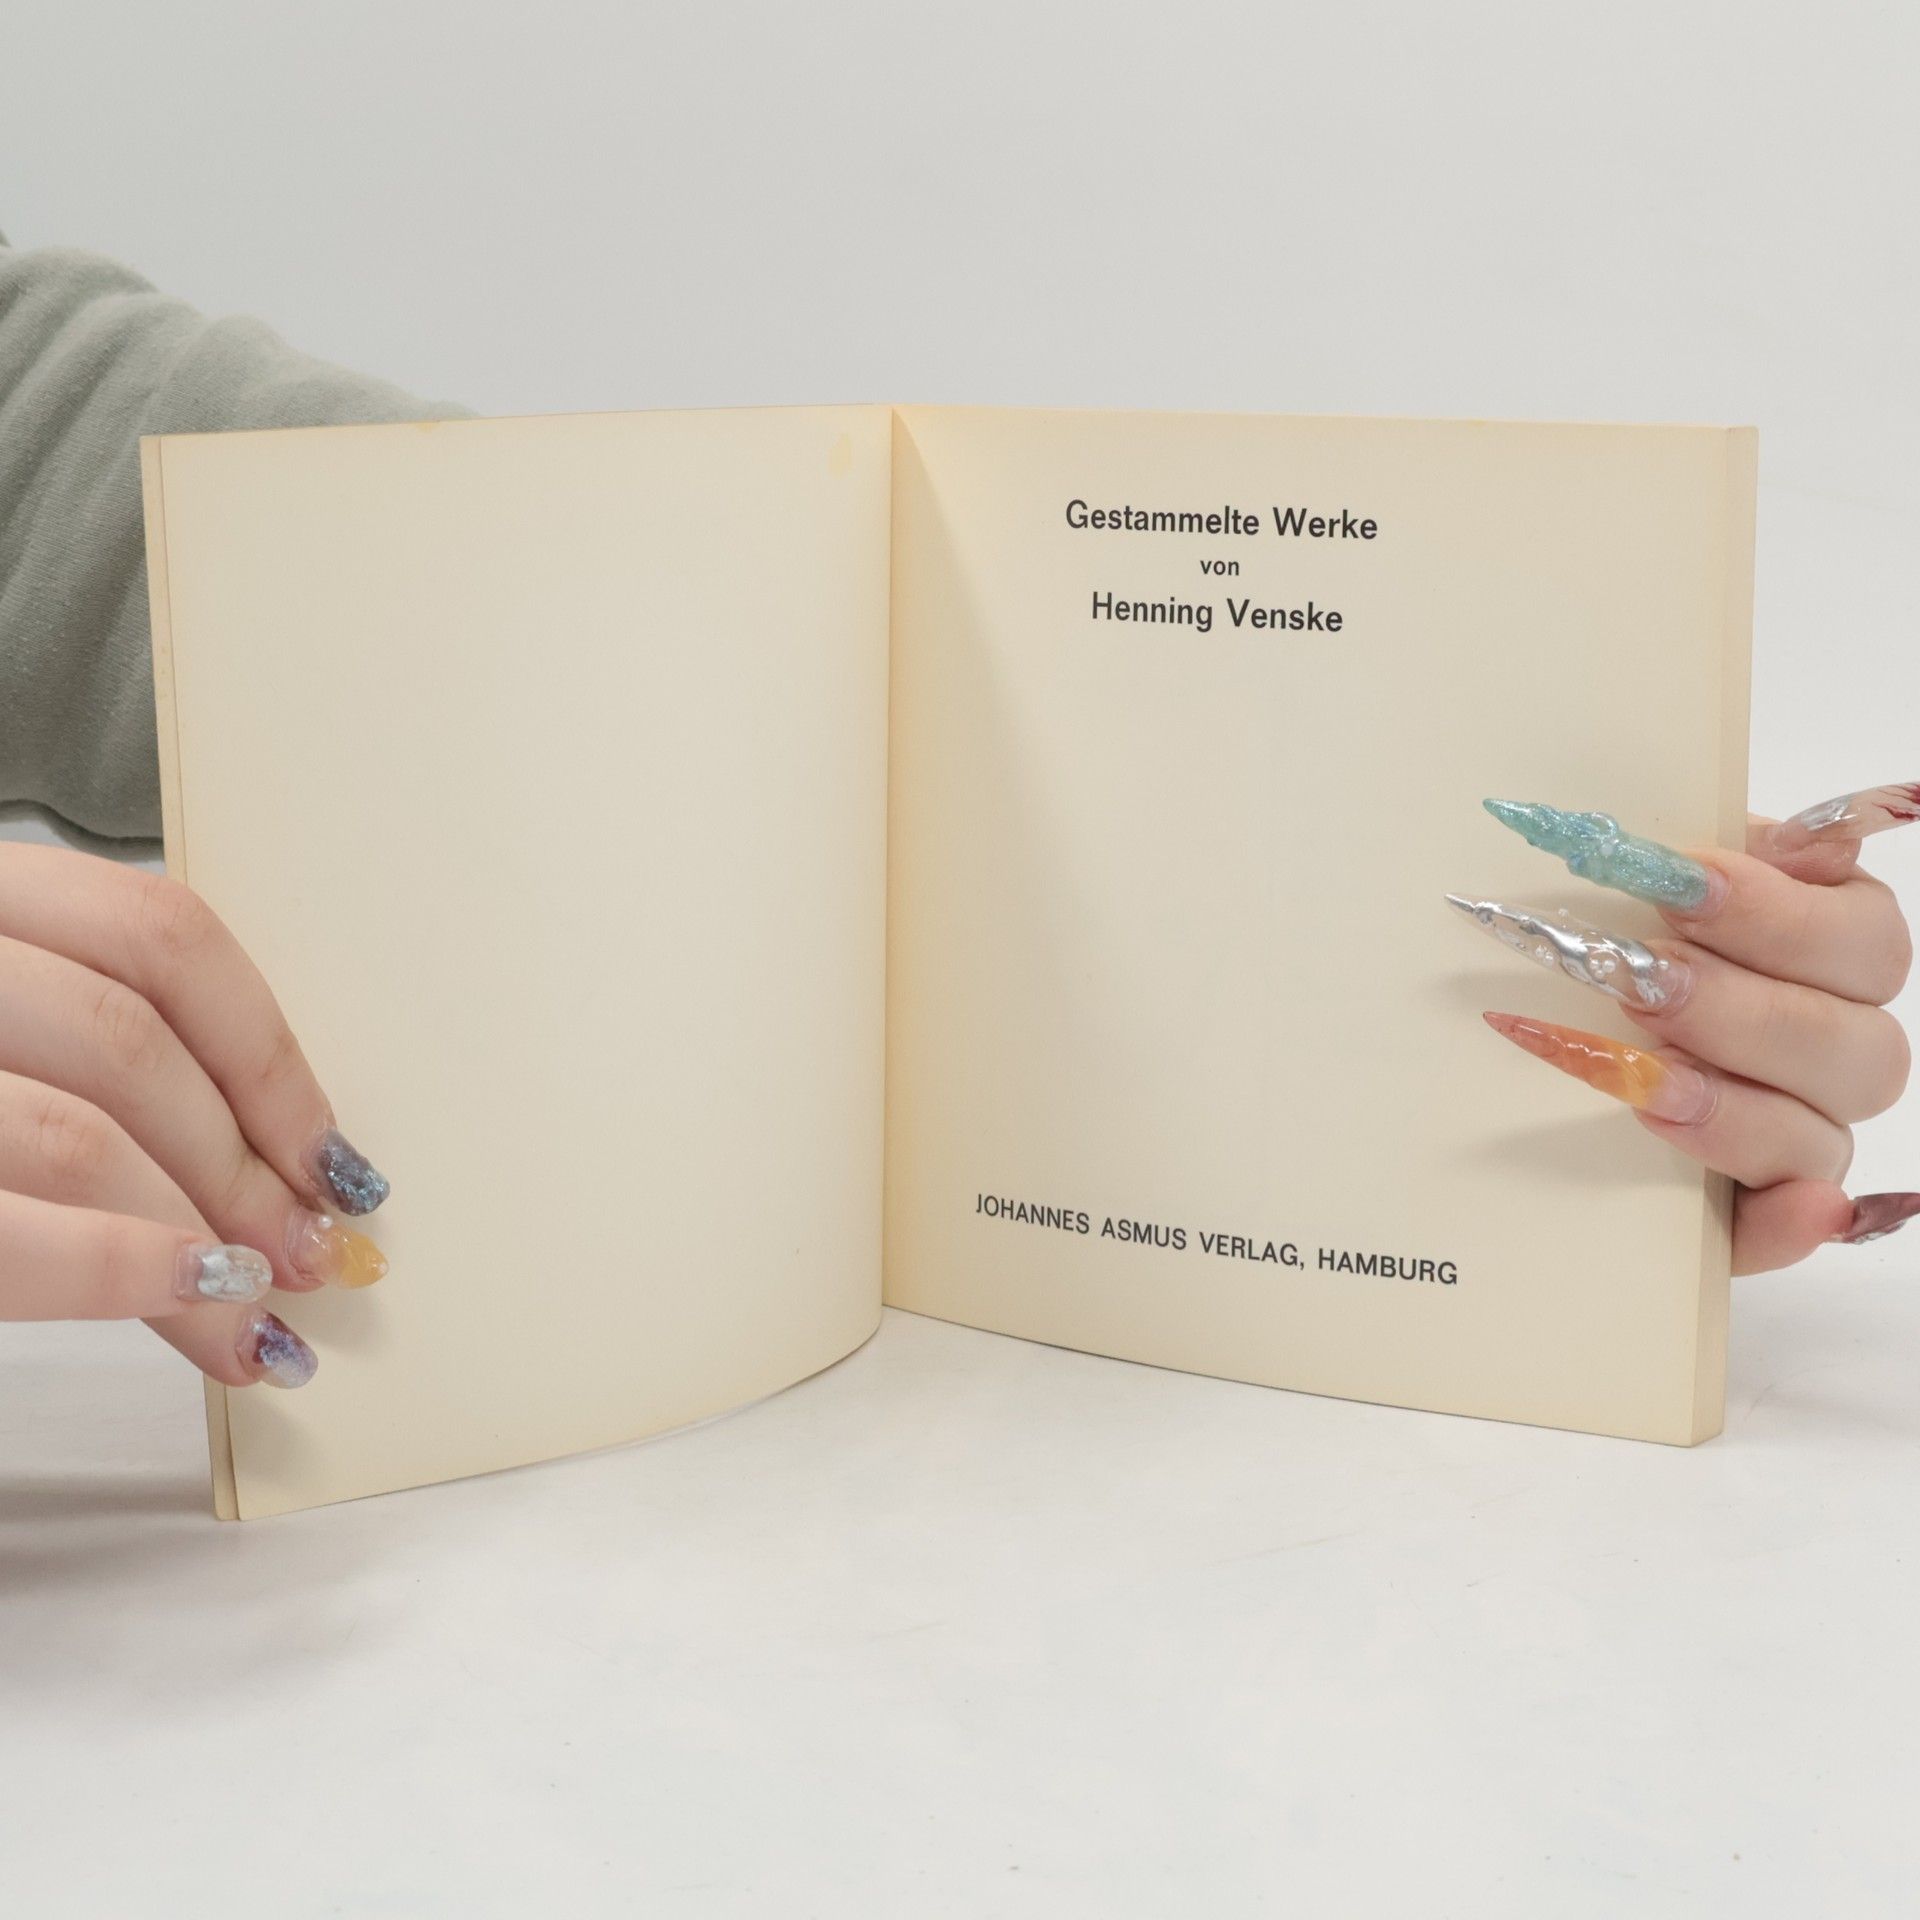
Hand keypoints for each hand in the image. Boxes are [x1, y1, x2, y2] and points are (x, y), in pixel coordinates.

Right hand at [0, 843, 388, 1384]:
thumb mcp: (12, 1023)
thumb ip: (104, 1053)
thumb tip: (282, 1160)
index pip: (163, 935)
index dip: (269, 1055)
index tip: (334, 1155)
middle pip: (132, 1042)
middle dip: (247, 1166)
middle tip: (317, 1255)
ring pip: (79, 1130)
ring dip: (200, 1236)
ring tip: (260, 1316)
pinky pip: (2, 1228)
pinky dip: (116, 1269)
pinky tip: (191, 1304)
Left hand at [1469, 785, 1915, 1273]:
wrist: (1545, 1011)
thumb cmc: (1607, 929)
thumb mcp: (1643, 876)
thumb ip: (1704, 849)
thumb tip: (1799, 838)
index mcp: (1831, 948)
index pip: (1862, 939)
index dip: (1776, 914)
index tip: (1677, 883)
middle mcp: (1836, 1045)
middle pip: (1854, 1044)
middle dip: (1739, 1009)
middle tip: (1639, 982)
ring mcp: (1801, 1131)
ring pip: (1820, 1134)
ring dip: (1735, 1106)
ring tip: (1644, 1081)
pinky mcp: (1750, 1209)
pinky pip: (1788, 1228)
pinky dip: (1790, 1223)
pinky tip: (1792, 1208)